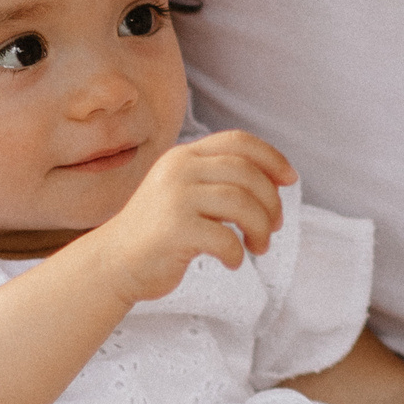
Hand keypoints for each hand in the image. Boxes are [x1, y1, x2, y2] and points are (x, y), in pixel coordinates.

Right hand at [92, 130, 294, 298]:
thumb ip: (219, 180)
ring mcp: (174, 198)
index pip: (238, 141)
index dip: (272, 157)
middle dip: (271, 202)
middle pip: (247, 173)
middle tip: (272, 227)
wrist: (113, 262)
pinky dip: (236, 253)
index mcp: (184, 156)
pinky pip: (224, 238)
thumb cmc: (159, 232)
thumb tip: (277, 181)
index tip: (290, 180)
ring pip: (241, 203)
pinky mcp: (174, 230)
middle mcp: (178, 170)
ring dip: (260, 228)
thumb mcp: (185, 191)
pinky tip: (232, 262)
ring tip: (258, 246)